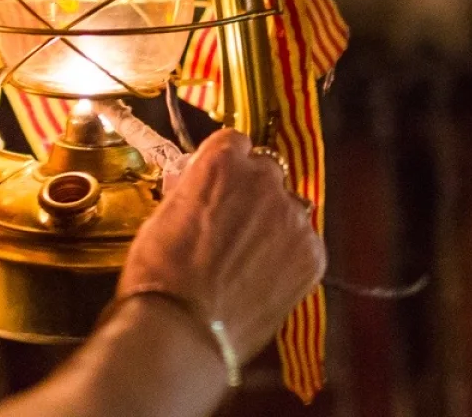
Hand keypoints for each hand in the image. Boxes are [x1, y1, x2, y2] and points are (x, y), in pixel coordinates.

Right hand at [118, 130, 325, 359]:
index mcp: (222, 161)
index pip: (236, 142)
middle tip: (233, 226)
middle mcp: (264, 180)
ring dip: (274, 225)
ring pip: (289, 210)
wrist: (182, 328)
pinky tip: (264, 279)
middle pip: (267, 173)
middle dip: (253, 194)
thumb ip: (192, 190)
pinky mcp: (312, 254)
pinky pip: (305, 245)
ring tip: (249, 260)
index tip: (221, 184)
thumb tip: (195, 185)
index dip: (227, 165)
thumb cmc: (160, 274)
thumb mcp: (164, 213)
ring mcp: (293, 217)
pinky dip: (289, 258)